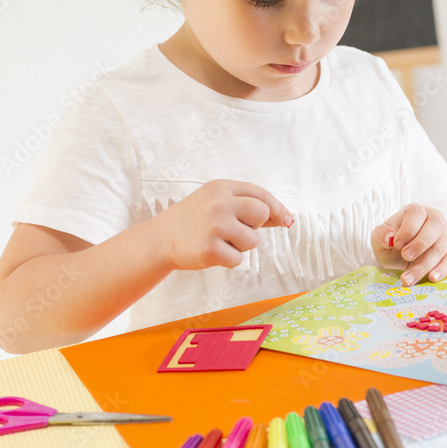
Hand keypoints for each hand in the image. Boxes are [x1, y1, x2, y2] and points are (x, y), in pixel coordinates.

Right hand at [156, 179, 293, 271]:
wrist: (160, 239)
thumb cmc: (194, 221)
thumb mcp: (217, 203)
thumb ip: (247, 206)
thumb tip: (285, 218)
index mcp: (222, 188)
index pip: (261, 195)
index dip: (277, 208)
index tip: (286, 221)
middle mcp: (219, 203)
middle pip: (261, 214)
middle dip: (254, 226)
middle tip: (234, 231)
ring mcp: (215, 225)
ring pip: (253, 241)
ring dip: (240, 246)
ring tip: (219, 241)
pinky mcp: (210, 249)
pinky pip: (238, 259)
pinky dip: (228, 260)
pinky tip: (212, 252)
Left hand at [371, 203, 446, 286]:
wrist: (401, 258)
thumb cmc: (393, 244)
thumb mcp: (379, 239)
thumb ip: (381, 235)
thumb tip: (389, 237)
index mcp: (416, 211)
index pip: (417, 214)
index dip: (408, 230)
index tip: (396, 244)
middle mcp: (435, 218)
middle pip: (436, 225)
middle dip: (420, 244)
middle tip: (406, 257)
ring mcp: (446, 234)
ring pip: (441, 246)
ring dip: (425, 264)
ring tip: (409, 278)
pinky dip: (442, 269)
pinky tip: (431, 277)